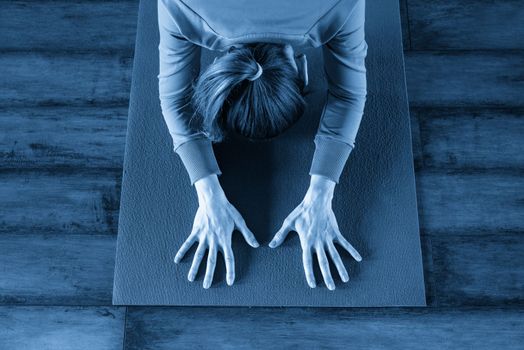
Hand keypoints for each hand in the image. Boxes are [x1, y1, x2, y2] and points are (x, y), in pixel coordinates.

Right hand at [174, 175, 259, 288]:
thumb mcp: (240, 222)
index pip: (229, 258)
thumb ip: (248, 235)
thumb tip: (257, 245)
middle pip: (212, 261)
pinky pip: (188, 243)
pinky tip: (177, 260)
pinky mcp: (196, 232)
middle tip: (207, 287)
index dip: (230, 271)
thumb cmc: (228, 211)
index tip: (230, 282)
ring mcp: (203, 237)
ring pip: (198, 255)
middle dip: (209, 274)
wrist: (213, 200)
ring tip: (191, 279)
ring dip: (195, 268)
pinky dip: (182, 251)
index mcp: (225, 240)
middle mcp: (214, 241)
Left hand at [269, 175, 361, 289]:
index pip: (307, 261)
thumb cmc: (301, 212)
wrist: (316, 200)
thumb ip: (280, 235)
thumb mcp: (288, 223)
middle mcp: (318, 242)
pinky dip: (352, 250)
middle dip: (328, 276)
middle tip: (331, 288)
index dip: (309, 273)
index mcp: (306, 242)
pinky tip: (359, 258)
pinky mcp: (335, 232)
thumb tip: (271, 245)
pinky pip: (345, 243)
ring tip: (345, 279)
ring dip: (341, 268)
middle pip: (324, 262)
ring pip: (336, 256)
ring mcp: (328, 238)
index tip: (312, 284)